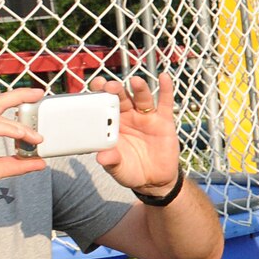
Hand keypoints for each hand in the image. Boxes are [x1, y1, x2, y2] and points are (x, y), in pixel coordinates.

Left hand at [90, 72, 181, 193]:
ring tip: (136, 82)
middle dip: (115, 90)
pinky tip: (164, 78)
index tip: (93, 87)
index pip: (103, 106)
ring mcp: (146, 117)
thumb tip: (102, 157)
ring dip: (139, 88)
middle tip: (111, 86)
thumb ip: (111, 161)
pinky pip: (165, 103)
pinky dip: (166, 90)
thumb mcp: (118, 168)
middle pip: (121, 98)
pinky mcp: (164, 121)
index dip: (98, 95)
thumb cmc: (132, 171)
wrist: (155, 180)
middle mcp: (128, 117)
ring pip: (142, 98)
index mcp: (113, 125)